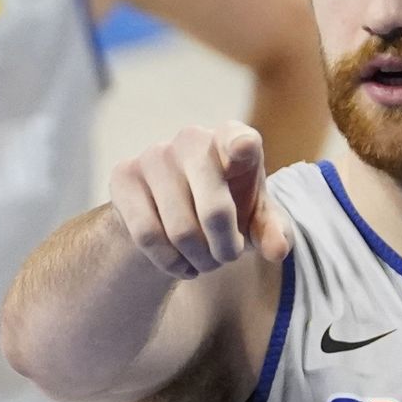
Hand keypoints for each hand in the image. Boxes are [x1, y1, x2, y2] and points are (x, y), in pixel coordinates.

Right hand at [106, 121, 289, 279]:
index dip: (241, 145)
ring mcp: (155, 154)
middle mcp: (192, 139)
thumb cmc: (225, 208)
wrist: (171, 213)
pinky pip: (147, 234)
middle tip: (227, 259)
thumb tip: (278, 250)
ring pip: (180, 230)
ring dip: (198, 260)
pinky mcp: (124, 176)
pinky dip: (168, 261)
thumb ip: (272, 232)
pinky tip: (179, 262)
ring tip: (204, 261)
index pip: (239, 138)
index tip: (242, 150)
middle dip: (226, 248)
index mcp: (232, 140)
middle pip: (215, 210)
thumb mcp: (255, 221)